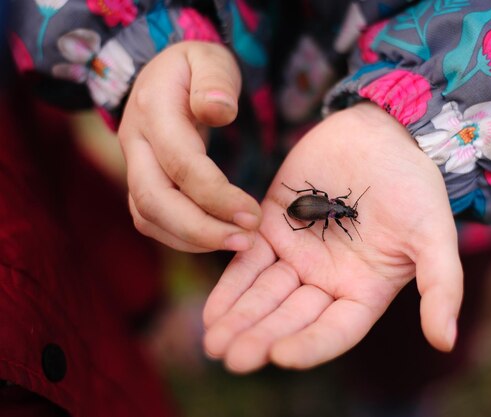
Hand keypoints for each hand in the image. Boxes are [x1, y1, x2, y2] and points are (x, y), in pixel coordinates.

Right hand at [118, 41, 260, 251]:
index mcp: (153, 110)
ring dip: (193, 239)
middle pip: (154, 200)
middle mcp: (135, 142)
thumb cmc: (196, 68)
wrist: (164, 76)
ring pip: (148, 217)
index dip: (216, 196)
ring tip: (239, 243)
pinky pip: (152, 221)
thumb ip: (215, 80)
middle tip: (247, 241)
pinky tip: (218, 238)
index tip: (253, 216)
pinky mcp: (141, 183)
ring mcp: (133, 166)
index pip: (181, 164)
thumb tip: (219, 110)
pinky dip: (183, 238)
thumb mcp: (210, 58)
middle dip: (200, 229)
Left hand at [203, 102, 462, 371]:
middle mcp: (326, 281)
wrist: (380, 135)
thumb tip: (445, 342)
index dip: (309, 344)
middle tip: (231, 358)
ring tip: (213, 342)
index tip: (280, 355)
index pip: (334, 329)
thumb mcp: (433, 234)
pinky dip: (230, 284)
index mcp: (363, 291)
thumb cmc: (414, 186)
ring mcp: (296, 256)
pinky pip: (247, 261)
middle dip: (261, 337)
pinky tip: (211, 311)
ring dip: (238, 318)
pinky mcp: (271, 227)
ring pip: (263, 295)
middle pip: (290, 318)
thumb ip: (441, 285)